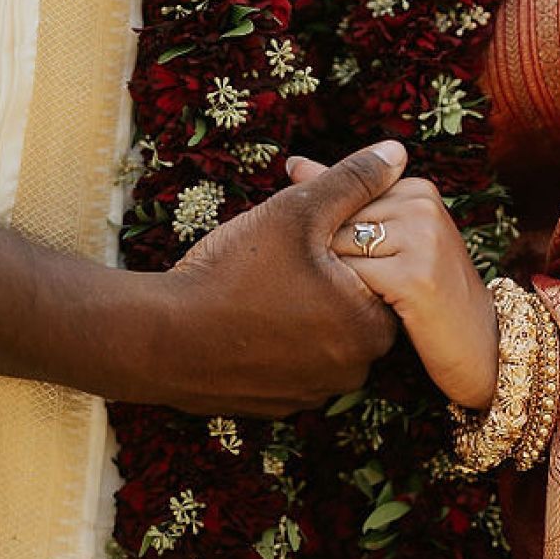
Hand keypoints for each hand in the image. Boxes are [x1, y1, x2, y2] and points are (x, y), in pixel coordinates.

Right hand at [145, 142, 407, 419]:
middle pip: (351, 306)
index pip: (380, 274)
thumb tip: (398, 152)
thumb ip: (354, 181)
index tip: (304, 236)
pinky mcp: (279, 406)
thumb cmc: (233, 272)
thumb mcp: (299, 210)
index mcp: (370, 326)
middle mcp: (352, 370)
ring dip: (300, 311)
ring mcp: (314, 393)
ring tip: (257, 284)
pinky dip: (275, 341)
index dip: (343, 244)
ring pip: (320, 335)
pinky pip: (290, 363)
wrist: (161, 339)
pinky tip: (243, 317)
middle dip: (324, 278)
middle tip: (279, 257)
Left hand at [287, 156, 498, 410]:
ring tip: (382, 295)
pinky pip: (352, 280)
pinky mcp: (416, 276)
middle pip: (335, 223)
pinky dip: (356, 301)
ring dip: (345, 281)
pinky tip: (384, 309)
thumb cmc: (427, 291)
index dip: (340, 241)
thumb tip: (294, 164)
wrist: (479, 343)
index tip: (376, 264)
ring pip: (338, 250)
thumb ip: (346, 198)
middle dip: (339, 259)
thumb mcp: (391, 236)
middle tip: (379, 285)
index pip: (340, 200)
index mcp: (416, 188)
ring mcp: (422, 237)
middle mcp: (422, 204)